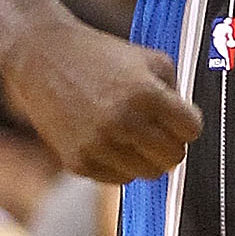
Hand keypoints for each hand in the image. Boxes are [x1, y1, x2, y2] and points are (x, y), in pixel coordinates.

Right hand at [7, 15, 202, 184]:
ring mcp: (99, 145)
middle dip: (170, 143)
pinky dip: (120, 164)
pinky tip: (107, 140)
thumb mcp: (149, 58)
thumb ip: (176, 91)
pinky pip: (119, 180)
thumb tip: (189, 127)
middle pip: (173, 157)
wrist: (42, 57)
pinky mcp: (79, 162)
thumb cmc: (100, 55)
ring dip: (146, 157)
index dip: (186, 122)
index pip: (191, 130)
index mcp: (145, 94)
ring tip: (130, 134)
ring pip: (149, 173)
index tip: (175, 116)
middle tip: (155, 129)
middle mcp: (123, 122)